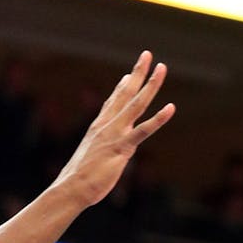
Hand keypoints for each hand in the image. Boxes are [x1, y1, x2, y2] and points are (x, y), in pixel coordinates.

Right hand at [53, 52, 175, 207]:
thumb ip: (99, 148)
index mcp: (99, 127)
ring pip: (136, 104)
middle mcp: (107, 125)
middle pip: (125, 93)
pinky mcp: (122, 147)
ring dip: (150, 85)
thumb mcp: (90, 157)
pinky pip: (144, 131)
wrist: (71, 187)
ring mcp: (115, 134)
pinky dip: (158, 119)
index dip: (122, 86)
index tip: (129, 74)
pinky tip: (171, 108)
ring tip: (162, 68)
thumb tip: (103, 148)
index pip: (112, 102)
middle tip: (147, 55)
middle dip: (137, 73)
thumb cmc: (78, 178)